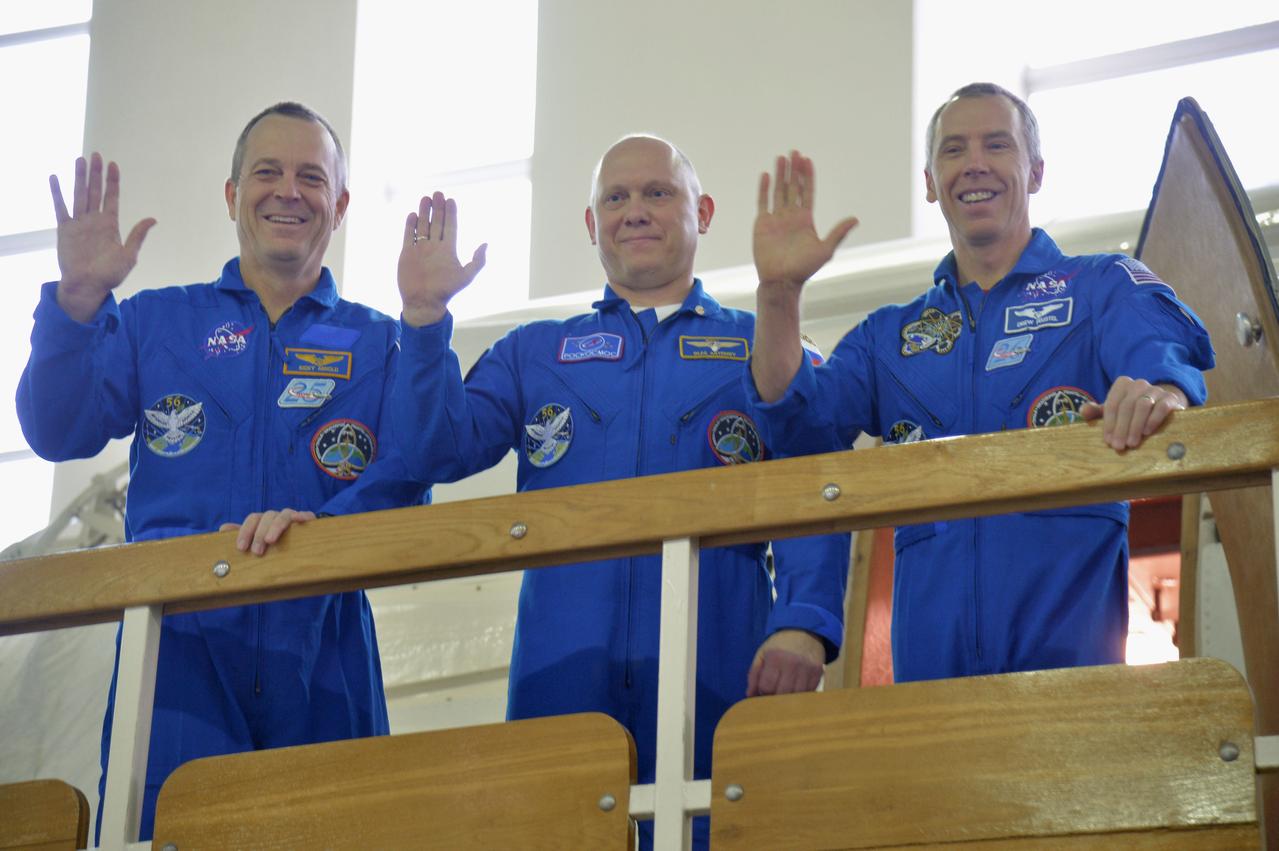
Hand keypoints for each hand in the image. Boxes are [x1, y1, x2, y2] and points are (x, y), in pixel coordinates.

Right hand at [51, 153, 156, 322]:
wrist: (87, 286)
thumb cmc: (109, 275)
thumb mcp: (129, 255)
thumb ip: (138, 236)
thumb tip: (153, 219)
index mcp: (110, 225)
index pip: (112, 197)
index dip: (112, 181)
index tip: (113, 165)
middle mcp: (94, 220)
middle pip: (95, 191)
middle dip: (96, 173)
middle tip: (96, 155)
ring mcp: (79, 223)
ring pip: (79, 195)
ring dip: (79, 178)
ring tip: (80, 160)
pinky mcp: (64, 229)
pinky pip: (60, 207)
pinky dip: (57, 193)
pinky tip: (55, 178)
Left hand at [220, 508, 316, 555]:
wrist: (303, 546)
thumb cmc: (276, 546)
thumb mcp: (257, 542)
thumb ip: (243, 536)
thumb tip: (222, 528)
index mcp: (264, 520)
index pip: (253, 518)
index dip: (245, 531)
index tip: (241, 547)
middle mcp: (278, 516)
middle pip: (267, 516)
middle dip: (259, 533)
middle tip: (256, 552)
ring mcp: (293, 518)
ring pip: (283, 515)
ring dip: (276, 526)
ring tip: (271, 540)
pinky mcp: (308, 521)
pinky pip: (306, 515)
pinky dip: (302, 515)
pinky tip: (299, 519)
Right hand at [397, 191, 486, 327]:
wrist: (424, 302)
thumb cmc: (446, 291)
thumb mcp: (467, 276)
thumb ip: (477, 261)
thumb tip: (485, 244)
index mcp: (449, 250)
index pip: (451, 227)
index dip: (451, 213)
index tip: (451, 200)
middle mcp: (435, 247)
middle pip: (437, 223)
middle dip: (437, 208)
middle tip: (438, 193)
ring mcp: (421, 249)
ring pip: (423, 226)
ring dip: (424, 212)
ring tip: (425, 198)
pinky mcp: (407, 253)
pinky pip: (409, 236)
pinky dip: (410, 225)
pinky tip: (412, 215)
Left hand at [746, 629, 825, 696]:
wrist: (804, 630)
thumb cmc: (779, 644)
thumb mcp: (762, 654)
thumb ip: (754, 675)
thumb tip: (750, 695)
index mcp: (775, 658)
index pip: (766, 687)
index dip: (763, 692)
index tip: (764, 690)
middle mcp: (792, 664)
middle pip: (781, 693)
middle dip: (775, 697)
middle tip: (774, 692)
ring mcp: (807, 669)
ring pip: (796, 696)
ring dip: (789, 697)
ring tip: (786, 690)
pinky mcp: (818, 673)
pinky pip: (809, 692)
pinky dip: (802, 694)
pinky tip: (797, 688)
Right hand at [753, 151, 857, 291]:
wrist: (781, 280)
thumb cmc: (804, 268)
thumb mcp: (825, 250)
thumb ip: (838, 233)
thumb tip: (855, 219)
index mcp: (806, 219)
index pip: (807, 192)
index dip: (807, 176)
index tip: (807, 160)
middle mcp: (791, 216)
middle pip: (792, 187)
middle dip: (794, 170)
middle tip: (794, 153)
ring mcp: (776, 219)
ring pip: (778, 191)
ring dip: (780, 175)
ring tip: (781, 158)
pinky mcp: (762, 224)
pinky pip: (763, 202)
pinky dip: (764, 189)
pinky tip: (766, 175)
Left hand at [1081, 377, 1186, 450]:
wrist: (1163, 405)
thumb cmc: (1132, 411)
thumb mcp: (1113, 410)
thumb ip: (1096, 411)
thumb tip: (1084, 411)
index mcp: (1122, 385)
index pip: (1112, 405)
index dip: (1109, 424)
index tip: (1108, 441)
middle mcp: (1139, 384)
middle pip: (1126, 406)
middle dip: (1121, 428)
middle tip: (1119, 446)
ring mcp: (1156, 390)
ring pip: (1142, 406)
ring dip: (1135, 426)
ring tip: (1132, 443)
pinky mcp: (1171, 398)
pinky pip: (1162, 407)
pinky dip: (1153, 420)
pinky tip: (1147, 432)